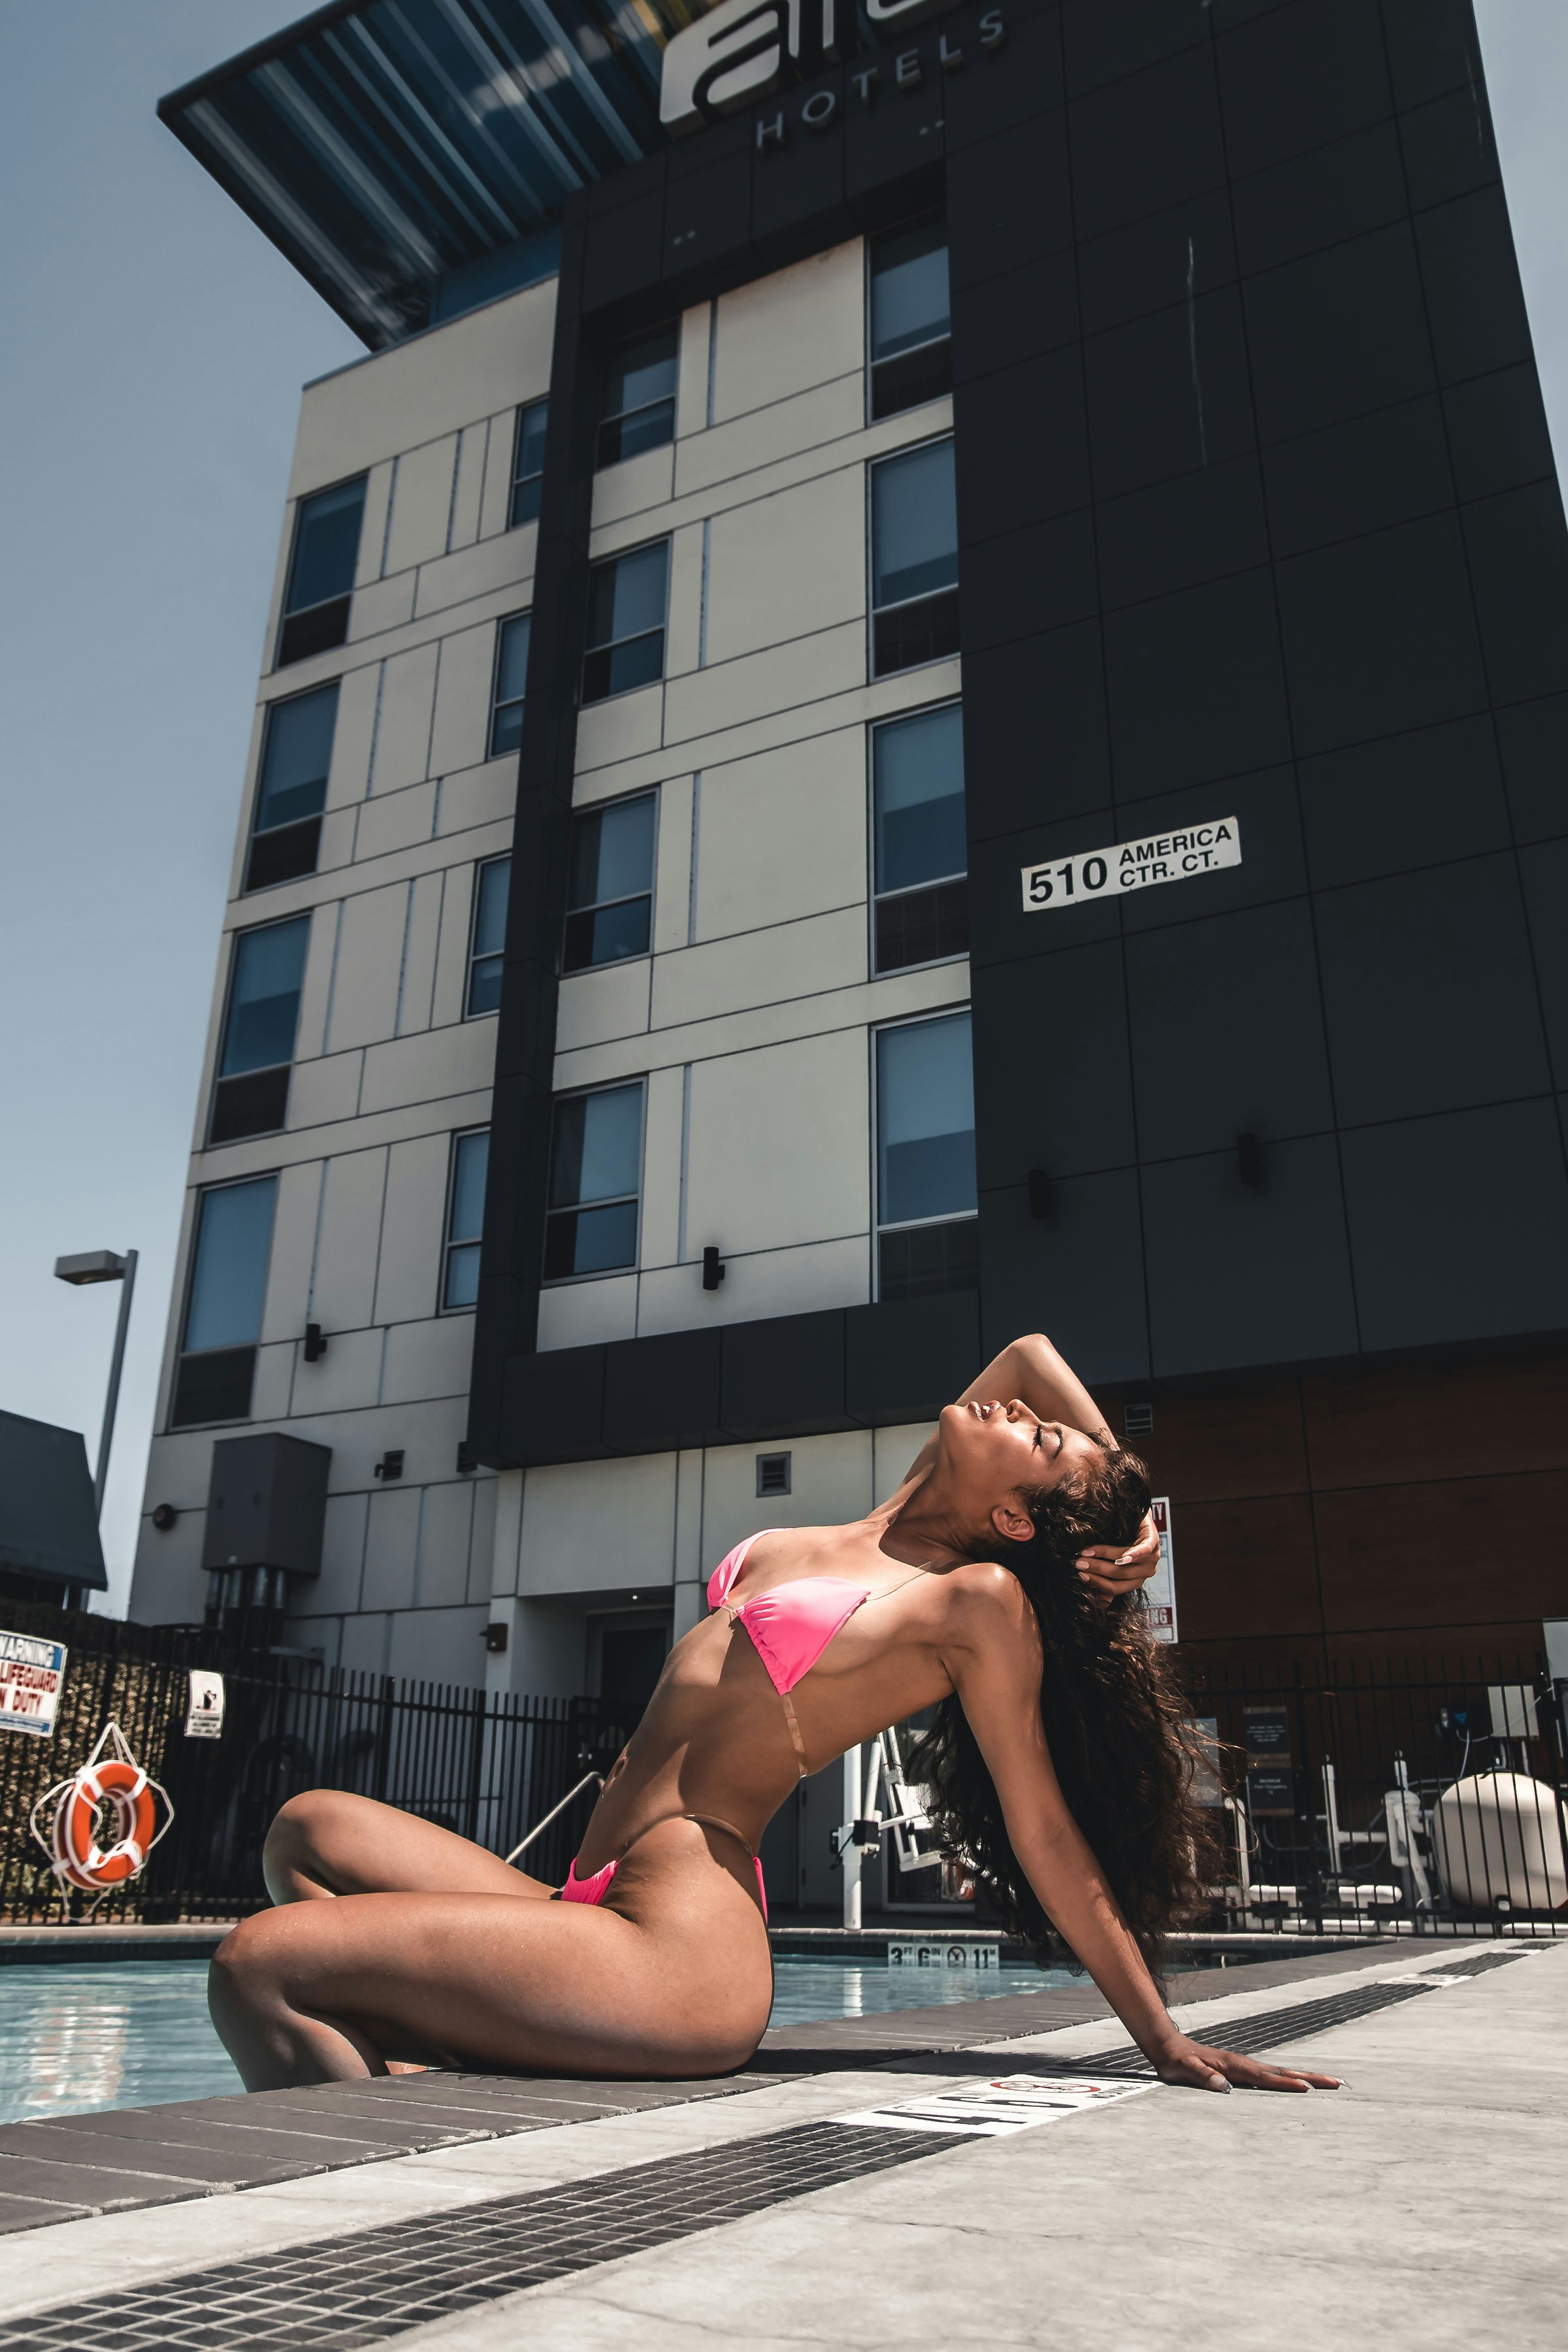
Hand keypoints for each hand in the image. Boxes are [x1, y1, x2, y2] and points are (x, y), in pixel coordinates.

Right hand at [1076, 1510, 1159, 1607]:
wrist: (1135, 1513)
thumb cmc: (1122, 1538)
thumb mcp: (1113, 1560)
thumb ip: (1108, 1579)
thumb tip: (1099, 1604)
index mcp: (1135, 1580)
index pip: (1114, 1588)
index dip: (1096, 1582)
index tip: (1079, 1574)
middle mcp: (1144, 1572)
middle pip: (1117, 1575)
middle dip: (1095, 1569)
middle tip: (1078, 1563)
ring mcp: (1151, 1559)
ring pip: (1124, 1564)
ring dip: (1103, 1558)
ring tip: (1086, 1553)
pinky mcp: (1154, 1542)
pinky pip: (1144, 1551)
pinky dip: (1133, 1555)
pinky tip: (1123, 1558)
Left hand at [1152, 2035, 1339, 2092]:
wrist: (1168, 2046)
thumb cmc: (1176, 2062)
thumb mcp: (1184, 2071)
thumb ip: (1203, 2078)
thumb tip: (1224, 2087)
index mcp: (1234, 2065)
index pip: (1265, 2077)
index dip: (1286, 2083)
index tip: (1308, 2089)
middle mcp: (1245, 2064)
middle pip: (1283, 2071)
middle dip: (1311, 2077)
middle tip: (1337, 2083)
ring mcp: (1246, 2066)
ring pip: (1281, 2072)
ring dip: (1306, 2076)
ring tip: (1329, 2082)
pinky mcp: (1243, 2070)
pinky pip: (1272, 2076)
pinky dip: (1290, 2079)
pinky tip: (1298, 2085)